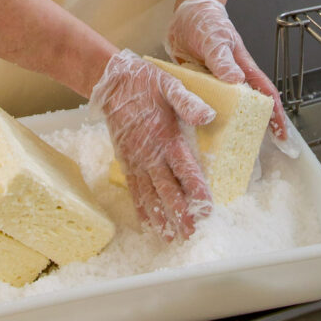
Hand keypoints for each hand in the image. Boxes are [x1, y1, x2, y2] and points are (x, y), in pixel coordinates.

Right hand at [90, 49, 214, 239]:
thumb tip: (208, 116)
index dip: (197, 190)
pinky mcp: (126, 163)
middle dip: (180, 214)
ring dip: (161, 218)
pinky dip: (141, 209)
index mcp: (166, 138)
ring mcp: (136, 162)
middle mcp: (151, 155)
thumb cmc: (145, 84)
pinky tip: (148, 224)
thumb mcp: (170, 85)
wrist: (112, 83)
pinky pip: (134, 191)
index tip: (207, 208)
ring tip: (170, 237)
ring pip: (150, 196)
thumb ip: (188, 102)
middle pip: (168, 191)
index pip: (185, 170)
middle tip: (191, 233)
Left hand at [166, 0, 286, 139]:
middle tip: (250, 150)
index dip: (275, 115)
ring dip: (225, 127)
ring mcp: (215, 85)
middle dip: (252, 128)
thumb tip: (235, 80)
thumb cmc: (207, 21)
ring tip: (224, 149)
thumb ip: (222, 59)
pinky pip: (204, 106)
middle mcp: (231, 80)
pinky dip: (204, 118)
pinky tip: (197, 133)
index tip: (282, 135)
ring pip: (224, 111)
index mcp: (243, 69)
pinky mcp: (199, 86)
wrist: (187, 13)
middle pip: (246, 108)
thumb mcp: (215, 39)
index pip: (265, 94)